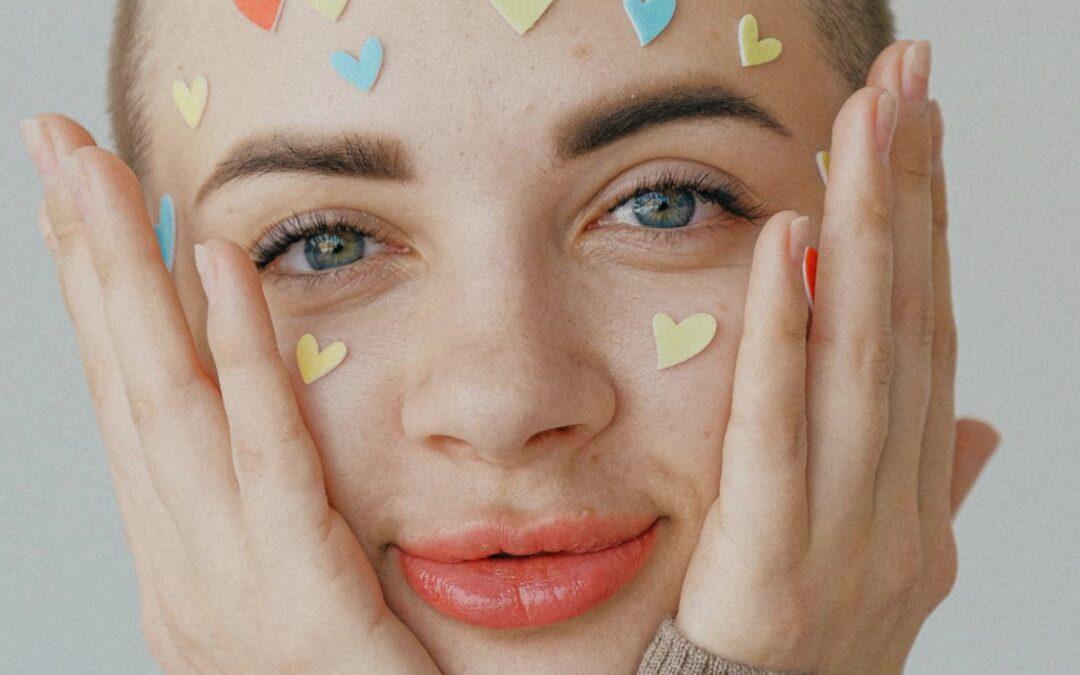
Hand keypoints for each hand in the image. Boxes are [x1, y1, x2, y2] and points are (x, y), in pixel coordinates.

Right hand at [21, 115, 438, 674]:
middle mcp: (182, 564)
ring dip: (129, 278)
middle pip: (122, 384)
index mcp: (184, 559)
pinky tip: (218, 267)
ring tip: (102, 171)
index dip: (95, 296)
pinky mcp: (295, 596)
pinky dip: (241, 353)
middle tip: (56, 144)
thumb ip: (273, 511)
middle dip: (84, 258)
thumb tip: (263, 421)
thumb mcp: (297, 591)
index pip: (129, 402)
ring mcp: (225, 584)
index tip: (79, 204)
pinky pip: (266, 452)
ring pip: (166, 402)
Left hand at [672, 41, 1000, 672]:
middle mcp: (900, 495)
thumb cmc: (812, 651)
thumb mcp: (884, 562)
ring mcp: (850, 525)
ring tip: (869, 121)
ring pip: (866, 353)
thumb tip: (977, 426)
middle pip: (910, 320)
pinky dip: (788, 330)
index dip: (930, 229)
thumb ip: (926, 484)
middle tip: (908, 80)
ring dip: (871, 229)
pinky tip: (791, 241)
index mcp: (916, 488)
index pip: (926, 334)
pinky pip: (782, 425)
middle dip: (913, 192)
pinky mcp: (776, 551)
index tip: (917, 134)